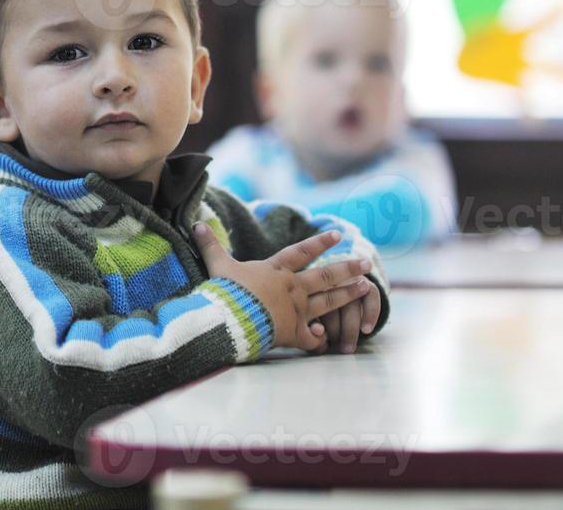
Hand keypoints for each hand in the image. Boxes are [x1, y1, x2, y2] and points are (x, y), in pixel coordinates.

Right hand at [194, 224, 371, 352]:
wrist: (230, 318)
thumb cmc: (225, 291)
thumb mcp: (217, 265)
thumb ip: (210, 245)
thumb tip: (196, 225)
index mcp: (276, 271)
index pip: (301, 252)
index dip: (319, 243)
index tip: (338, 235)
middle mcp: (292, 288)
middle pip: (324, 276)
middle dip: (347, 269)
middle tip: (366, 263)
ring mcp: (296, 311)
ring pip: (328, 302)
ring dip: (347, 295)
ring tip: (365, 289)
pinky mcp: (294, 333)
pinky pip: (312, 338)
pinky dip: (319, 338)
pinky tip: (325, 337)